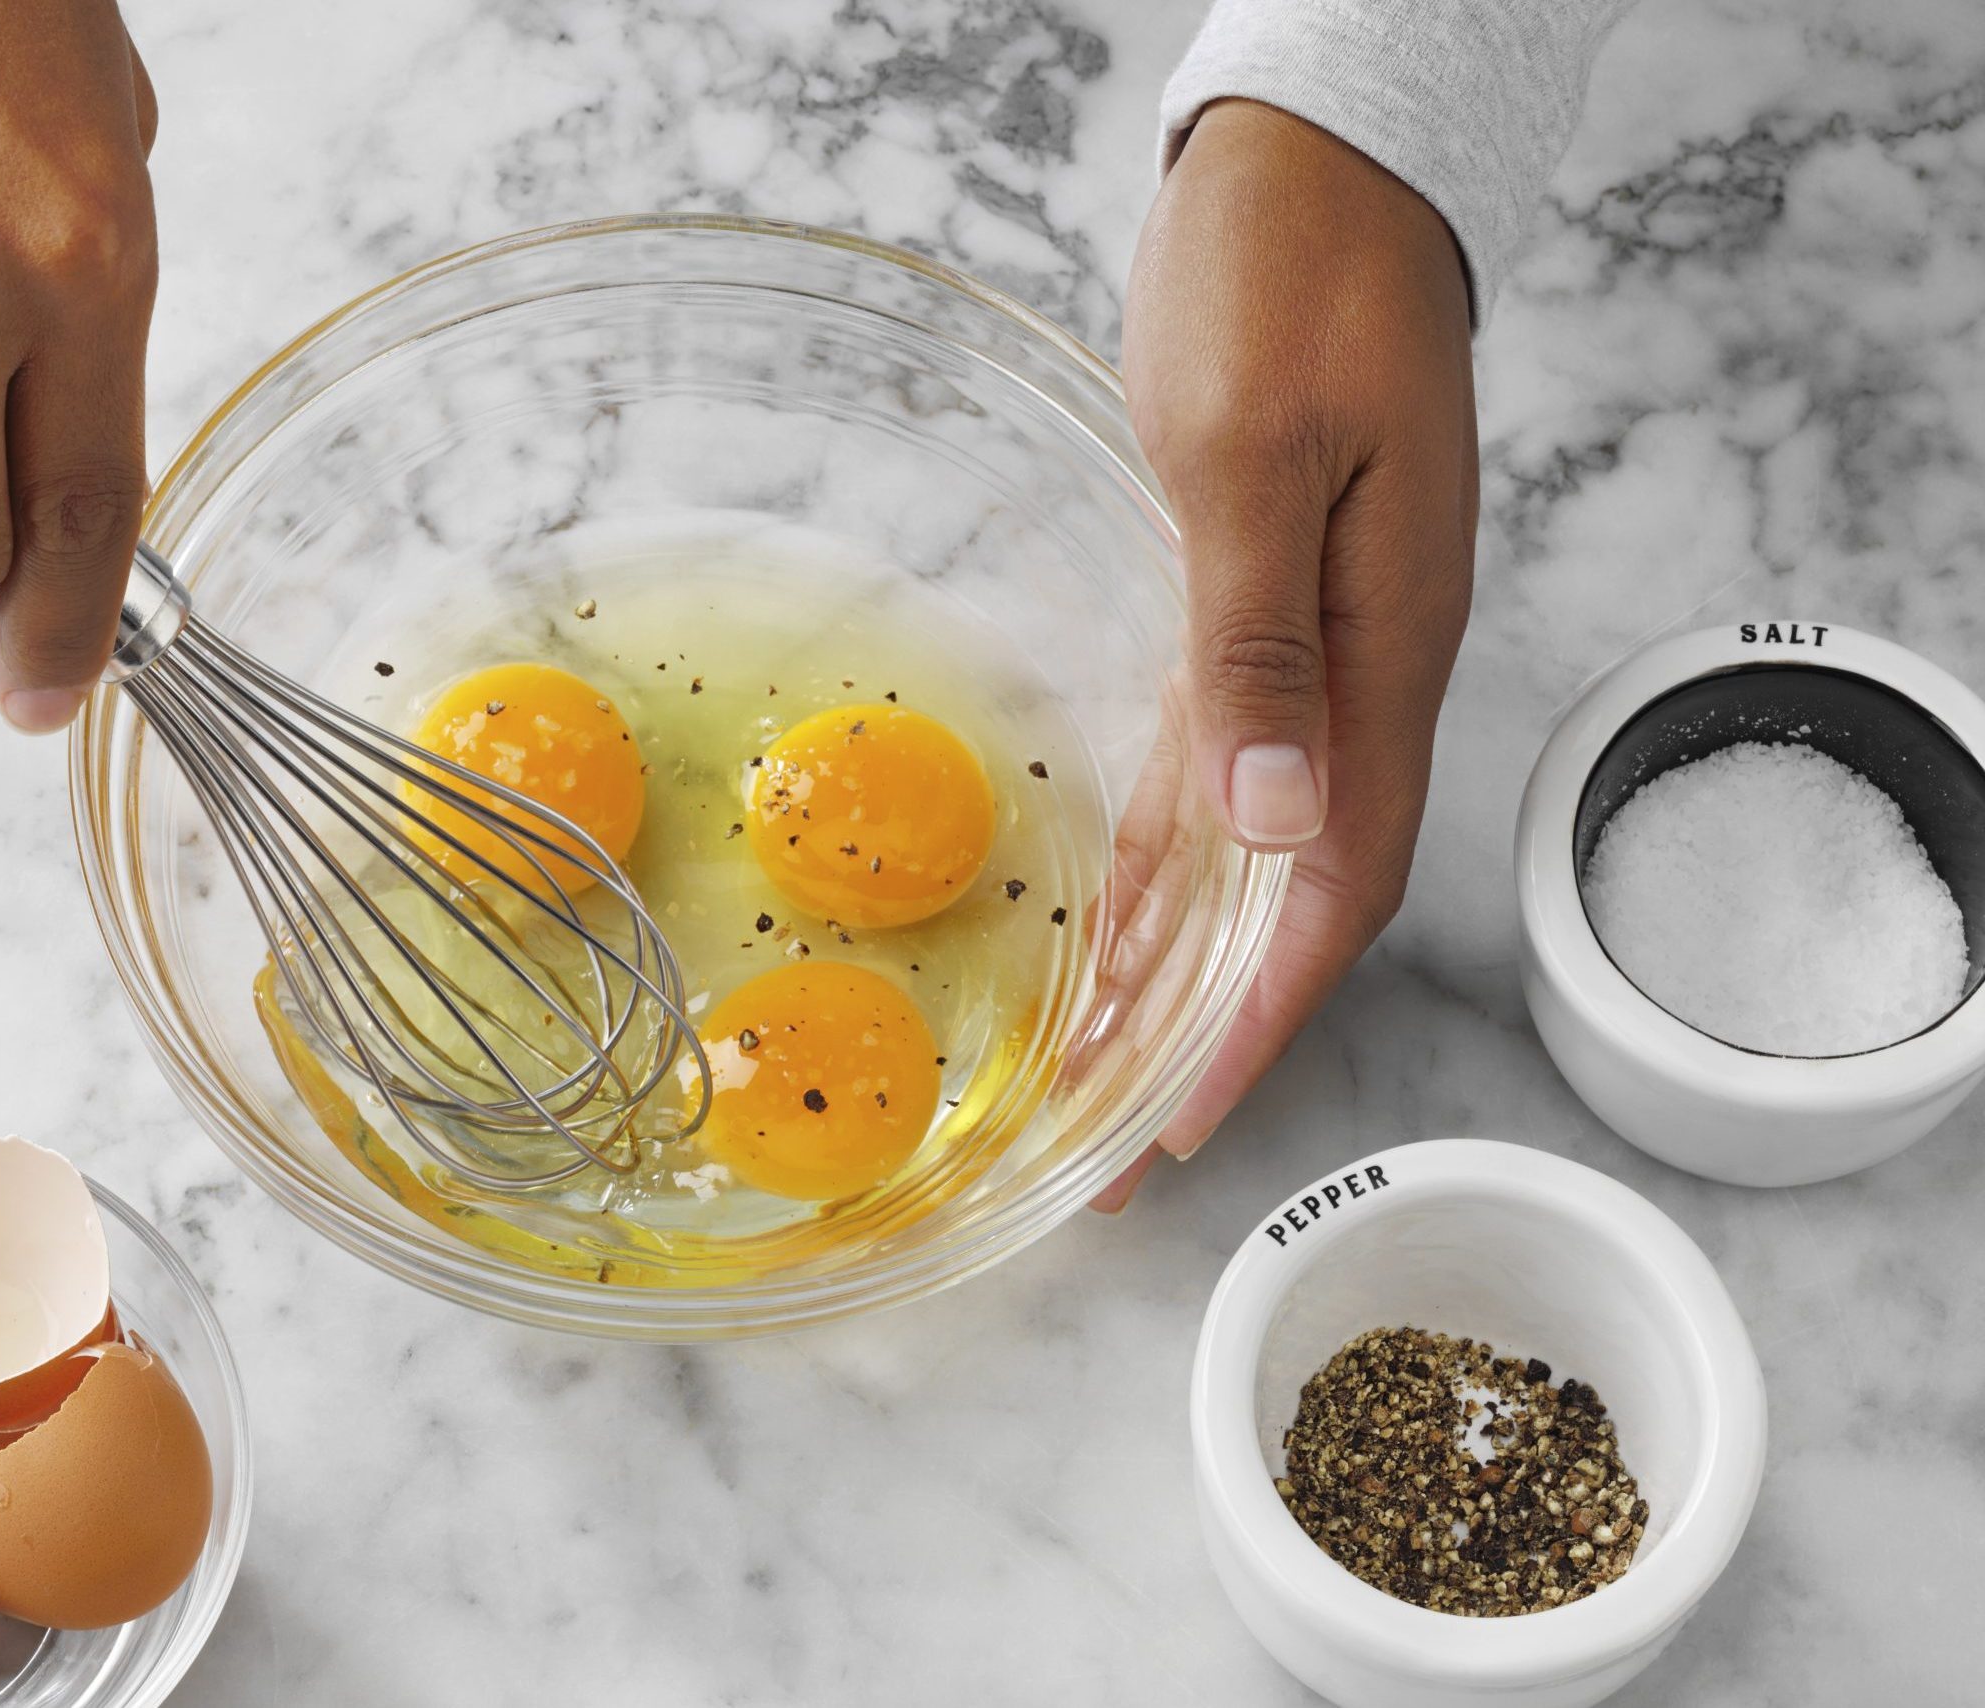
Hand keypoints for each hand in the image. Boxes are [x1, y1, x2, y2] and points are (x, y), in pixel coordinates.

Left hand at [1094, 99, 1476, 1210]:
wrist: (1320, 171)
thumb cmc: (1288, 287)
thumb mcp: (1251, 461)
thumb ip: (1260, 647)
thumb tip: (1275, 824)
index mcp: (1376, 655)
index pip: (1329, 886)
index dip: (1256, 1015)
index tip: (1178, 1117)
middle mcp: (1356, 675)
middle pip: (1290, 899)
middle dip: (1209, 1028)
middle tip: (1116, 1144)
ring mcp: (1315, 645)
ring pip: (1249, 850)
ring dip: (1178, 961)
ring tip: (1098, 1070)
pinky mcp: (1261, 607)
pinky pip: (1213, 770)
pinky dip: (1164, 854)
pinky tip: (1113, 914)